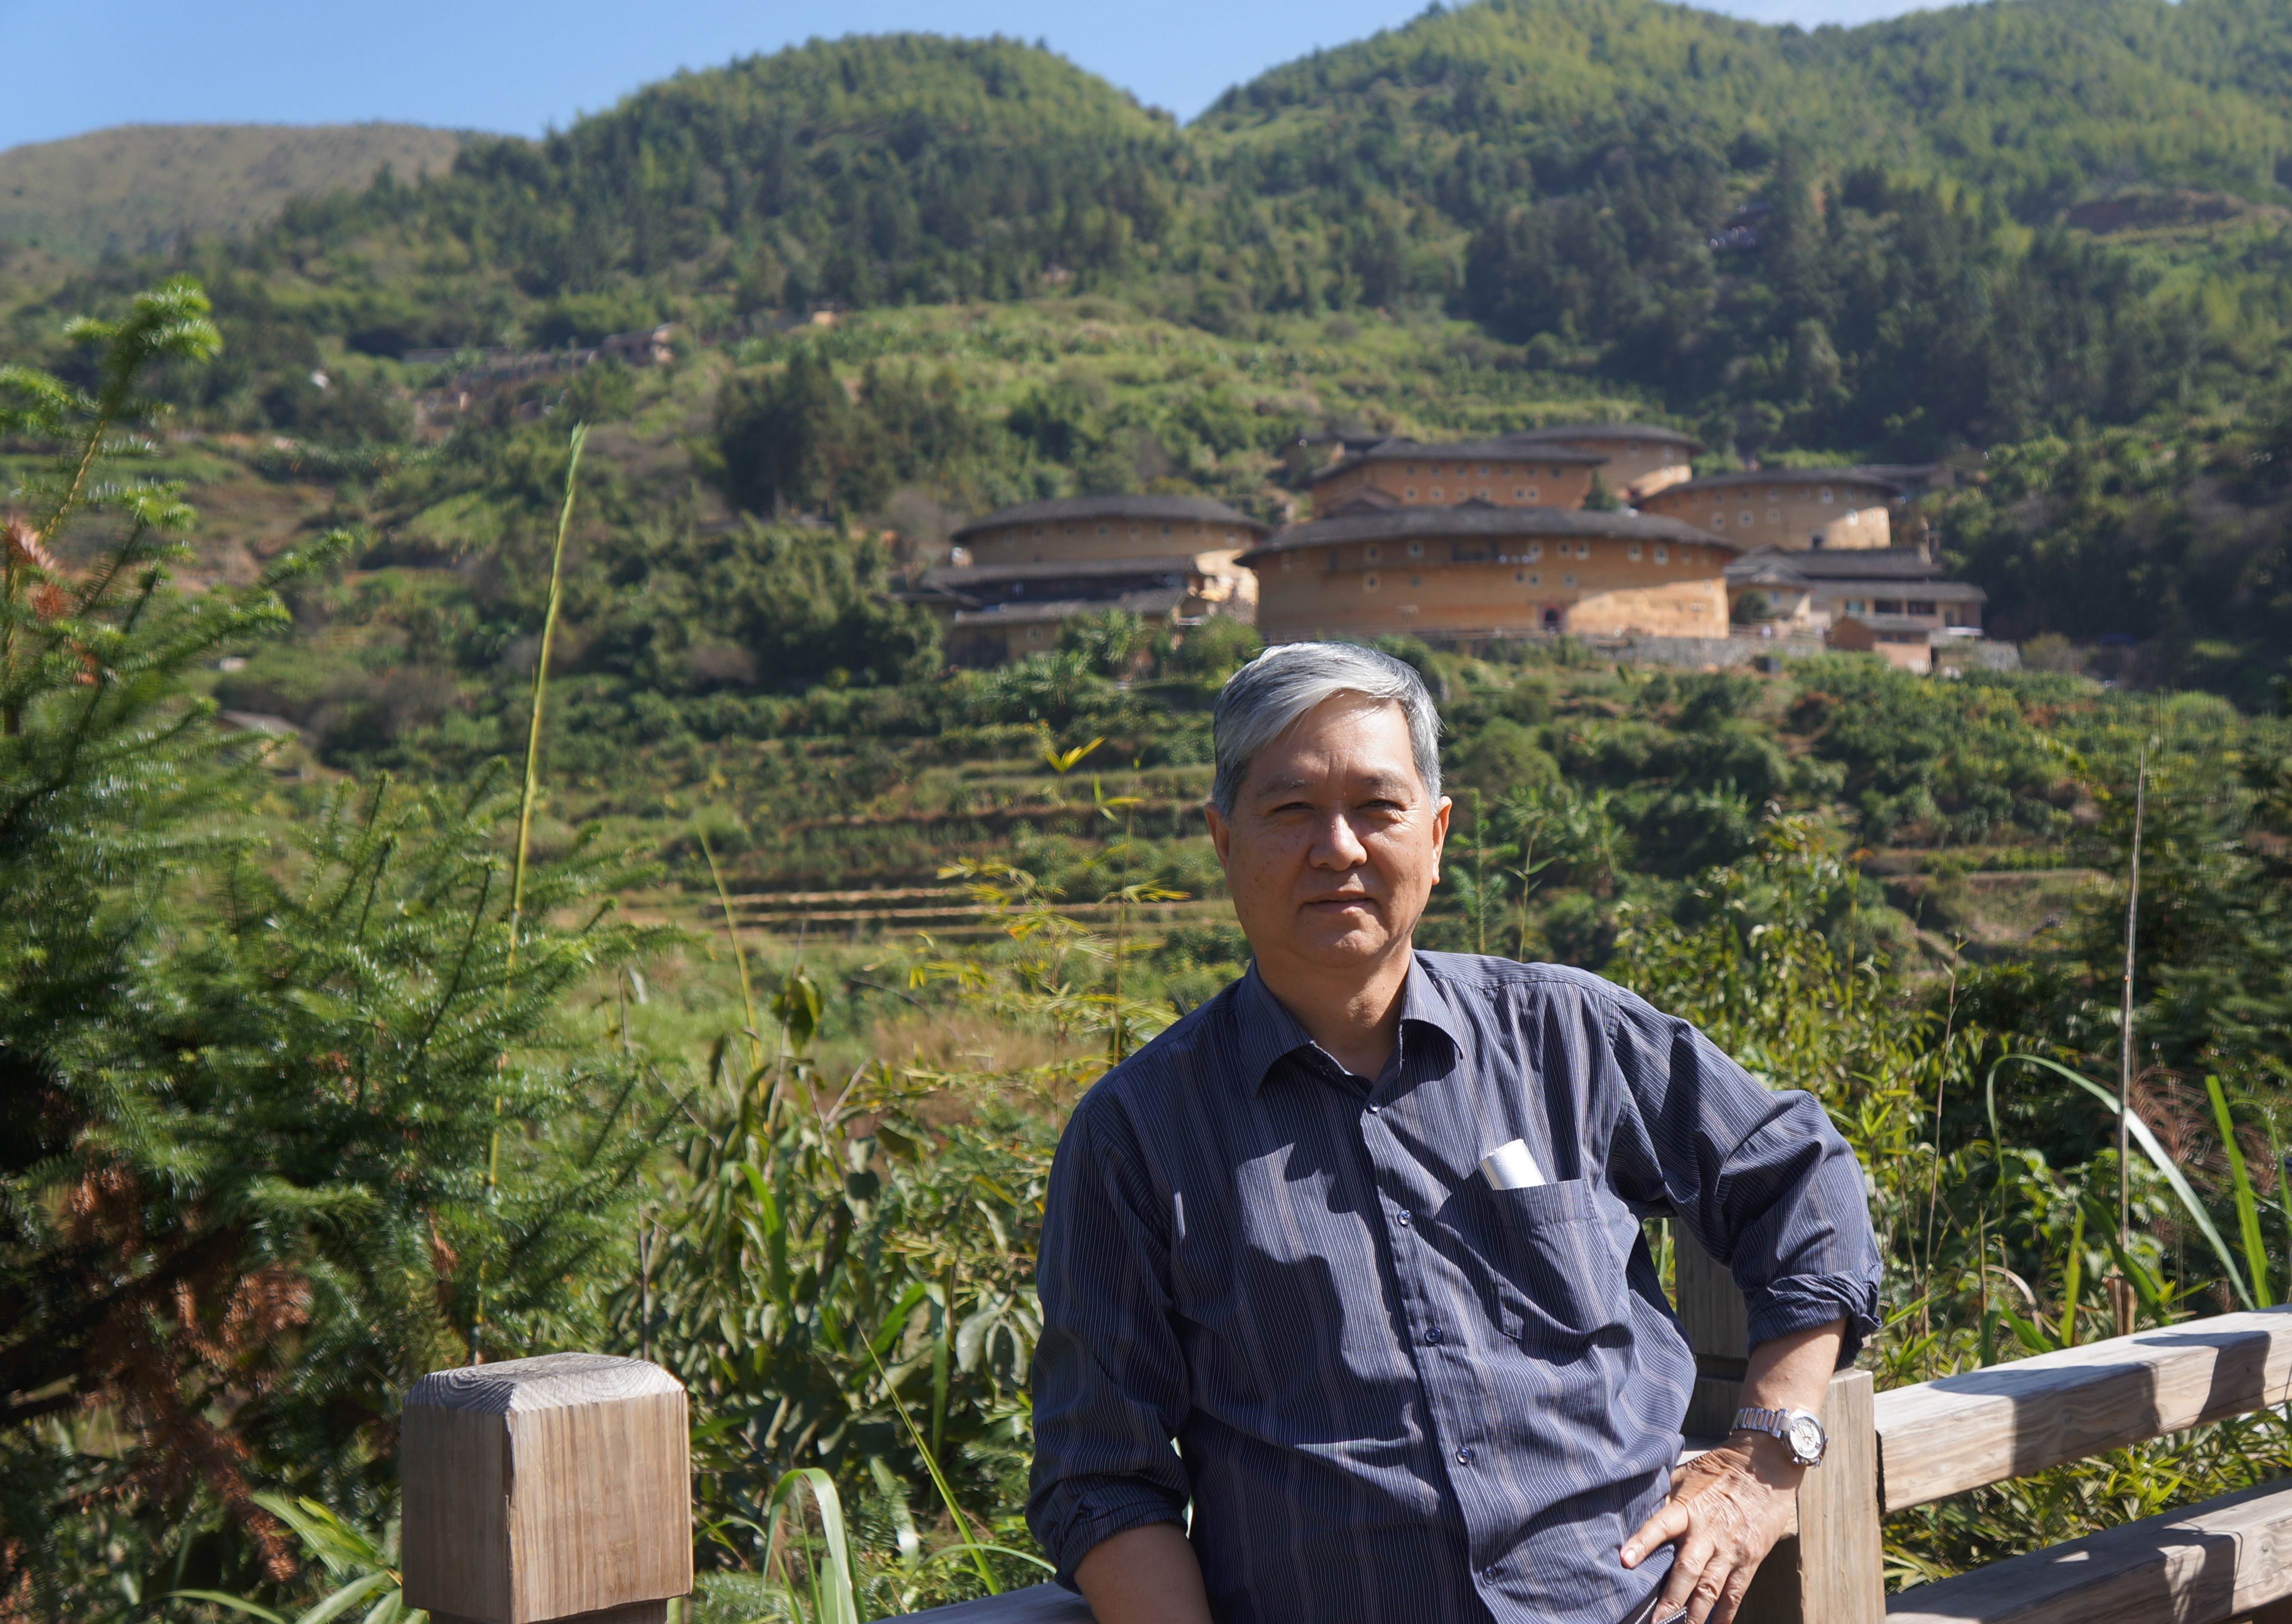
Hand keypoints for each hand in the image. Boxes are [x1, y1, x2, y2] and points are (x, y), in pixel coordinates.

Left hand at [1619, 1436, 1799, 1623]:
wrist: (1765, 1466)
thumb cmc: (1719, 1469)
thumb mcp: (1686, 1474)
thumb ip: (1664, 1496)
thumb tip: (1634, 1508)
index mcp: (1689, 1508)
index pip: (1661, 1525)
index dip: (1642, 1542)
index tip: (1624, 1560)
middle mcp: (1708, 1532)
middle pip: (1686, 1570)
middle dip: (1669, 1600)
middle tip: (1654, 1622)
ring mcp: (1730, 1549)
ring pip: (1710, 1588)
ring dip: (1695, 1615)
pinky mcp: (1750, 1560)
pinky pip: (1735, 1592)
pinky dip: (1726, 1614)